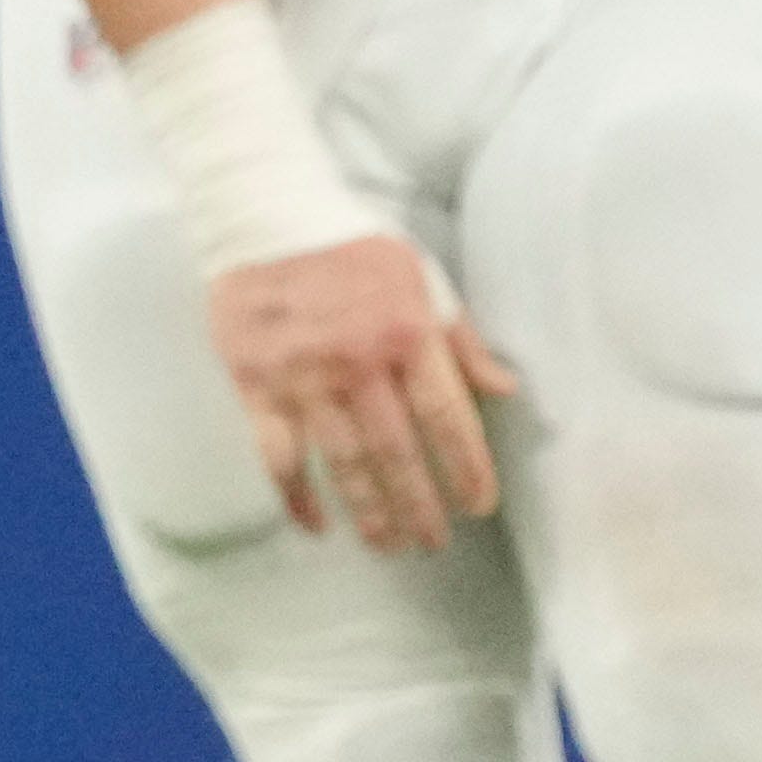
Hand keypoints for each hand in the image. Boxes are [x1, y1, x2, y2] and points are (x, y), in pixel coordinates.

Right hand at [209, 231, 516, 556]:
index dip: (466, 467)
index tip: (478, 505)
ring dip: (369, 511)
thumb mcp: (421, 278)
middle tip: (434, 542)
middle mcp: (358, 362)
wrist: (263, 217)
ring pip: (343, 463)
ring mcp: (304, 378)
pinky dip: (297, 496)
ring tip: (388, 544)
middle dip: (420, 505)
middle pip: (397, 452)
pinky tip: (316, 524)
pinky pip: (279, 455)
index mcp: (406, 332)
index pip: (447, 416)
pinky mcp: (257, 385)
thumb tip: (504, 390)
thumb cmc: (351, 248)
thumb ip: (460, 338)